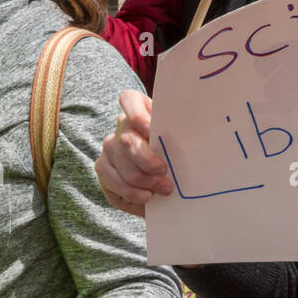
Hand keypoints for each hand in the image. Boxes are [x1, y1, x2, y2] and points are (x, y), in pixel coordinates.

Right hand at [96, 89, 172, 216]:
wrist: (164, 182)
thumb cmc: (176, 157)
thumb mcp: (180, 145)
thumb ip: (178, 138)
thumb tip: (194, 141)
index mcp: (142, 112)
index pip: (129, 100)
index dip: (136, 113)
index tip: (150, 130)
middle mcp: (122, 126)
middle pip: (128, 139)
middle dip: (147, 160)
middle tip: (164, 172)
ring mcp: (110, 146)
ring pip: (122, 163)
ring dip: (143, 180)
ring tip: (162, 189)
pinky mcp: (103, 166)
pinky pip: (112, 180)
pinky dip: (131, 192)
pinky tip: (146, 197)